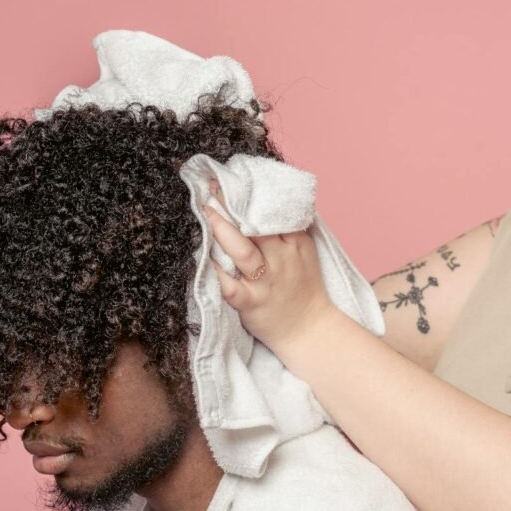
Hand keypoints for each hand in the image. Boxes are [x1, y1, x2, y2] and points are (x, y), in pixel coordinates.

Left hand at [202, 184, 335, 352]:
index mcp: (296, 243)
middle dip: (231, 205)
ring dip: (222, 231)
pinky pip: (230, 287)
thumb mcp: (305, 254)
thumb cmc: (303, 289)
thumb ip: (290, 230)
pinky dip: (215, 273)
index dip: (251, 195)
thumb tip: (268, 202)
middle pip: (255, 226)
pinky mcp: (252, 303)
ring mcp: (266, 282)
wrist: (310, 330)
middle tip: (210, 188)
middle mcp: (281, 259)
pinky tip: (200, 260)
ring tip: (206, 212)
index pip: (274, 212)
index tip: (231, 180)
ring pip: (243, 251)